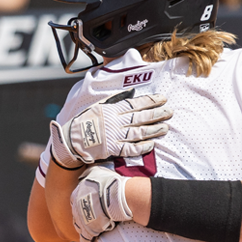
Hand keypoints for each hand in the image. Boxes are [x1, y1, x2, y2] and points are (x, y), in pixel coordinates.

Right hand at [53, 92, 171, 166]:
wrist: (71, 140)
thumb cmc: (84, 121)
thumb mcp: (98, 105)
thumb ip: (115, 99)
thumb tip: (131, 92)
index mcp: (112, 109)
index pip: (135, 104)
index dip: (150, 101)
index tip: (163, 99)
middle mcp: (116, 122)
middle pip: (140, 117)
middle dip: (157, 114)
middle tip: (170, 112)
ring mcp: (115, 136)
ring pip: (139, 132)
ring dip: (153, 130)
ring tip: (165, 127)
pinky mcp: (113, 149)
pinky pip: (130, 148)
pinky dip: (141, 146)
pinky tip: (152, 144)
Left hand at [69, 167, 133, 241]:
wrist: (115, 196)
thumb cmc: (108, 183)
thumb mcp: (95, 172)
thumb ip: (89, 174)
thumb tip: (87, 172)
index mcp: (76, 195)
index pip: (74, 201)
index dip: (81, 204)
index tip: (87, 204)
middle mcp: (75, 208)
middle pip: (76, 215)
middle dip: (82, 216)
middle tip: (91, 217)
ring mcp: (81, 221)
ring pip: (79, 227)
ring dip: (84, 228)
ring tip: (91, 229)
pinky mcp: (88, 231)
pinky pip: (84, 238)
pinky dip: (87, 240)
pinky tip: (90, 241)